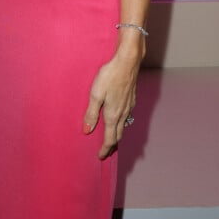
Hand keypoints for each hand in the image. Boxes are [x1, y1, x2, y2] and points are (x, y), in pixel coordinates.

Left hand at [83, 38, 143, 158]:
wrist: (127, 62)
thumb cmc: (109, 76)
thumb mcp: (95, 94)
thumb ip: (91, 113)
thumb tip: (87, 131)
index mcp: (113, 115)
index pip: (110, 138)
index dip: (105, 149)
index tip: (100, 156)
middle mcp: (123, 113)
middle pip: (118, 135)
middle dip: (112, 145)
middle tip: (105, 152)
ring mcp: (129, 106)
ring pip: (124, 126)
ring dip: (117, 135)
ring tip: (111, 138)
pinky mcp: (132, 99)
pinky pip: (127, 117)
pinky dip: (122, 124)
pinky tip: (118, 119)